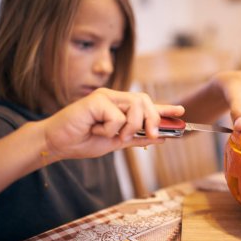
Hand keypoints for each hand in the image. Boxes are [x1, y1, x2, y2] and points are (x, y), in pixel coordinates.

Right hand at [41, 88, 184, 160]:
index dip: (165, 108)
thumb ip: (137, 138)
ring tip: (113, 136)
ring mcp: (106, 97)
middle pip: (146, 101)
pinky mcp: (96, 99)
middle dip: (153, 120)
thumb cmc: (84, 140)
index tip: (181, 112)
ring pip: (135, 107)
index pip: (147, 105)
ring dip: (130, 128)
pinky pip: (117, 117)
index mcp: (120, 107)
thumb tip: (161, 138)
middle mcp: (115, 98)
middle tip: (152, 135)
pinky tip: (96, 130)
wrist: (59, 143)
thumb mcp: (116, 143)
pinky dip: (110, 130)